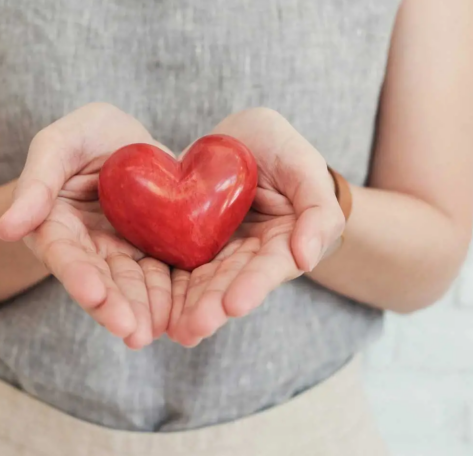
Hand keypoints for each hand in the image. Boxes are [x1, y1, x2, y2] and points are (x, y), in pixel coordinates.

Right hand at [0, 103, 172, 348]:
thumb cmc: (86, 135)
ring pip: (132, 285)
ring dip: (143, 310)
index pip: (64, 255)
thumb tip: (5, 229)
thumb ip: (36, 182)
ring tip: (155, 332)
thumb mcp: (60, 144)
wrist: (128, 140)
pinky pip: (163, 275)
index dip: (78, 276)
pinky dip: (172, 296)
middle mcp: (87, 248)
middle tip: (132, 332)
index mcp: (56, 225)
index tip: (93, 295)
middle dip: (115, 307)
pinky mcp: (153, 252)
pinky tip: (184, 315)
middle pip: (100, 280)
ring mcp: (122, 252)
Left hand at [167, 108, 344, 346]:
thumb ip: (318, 209)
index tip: (234, 304)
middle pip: (231, 283)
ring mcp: (217, 253)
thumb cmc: (280, 149)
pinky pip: (176, 267)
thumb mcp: (303, 165)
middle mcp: (249, 255)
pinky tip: (154, 310)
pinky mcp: (188, 245)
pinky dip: (167, 289)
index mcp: (282, 241)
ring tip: (176, 331)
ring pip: (202, 283)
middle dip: (213, 306)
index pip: (269, 266)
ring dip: (189, 308)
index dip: (253, 285)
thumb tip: (308, 260)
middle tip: (194, 328)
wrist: (238, 141)